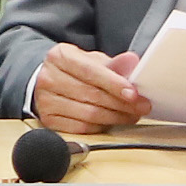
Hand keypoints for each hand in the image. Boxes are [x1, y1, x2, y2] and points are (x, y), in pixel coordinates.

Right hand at [30, 46, 149, 134]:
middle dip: (121, 103)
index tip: (133, 94)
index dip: (114, 84)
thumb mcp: (93, 61)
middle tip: (141, 107)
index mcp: (60, 57)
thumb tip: (132, 62)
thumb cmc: (75, 71)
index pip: (90, 71)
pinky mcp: (48, 120)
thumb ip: (113, 63)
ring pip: (88, 114)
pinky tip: (111, 122)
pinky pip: (81, 128)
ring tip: (130, 115)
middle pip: (90, 94)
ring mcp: (45, 101)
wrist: (52, 82)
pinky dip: (101, 127)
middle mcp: (48, 77)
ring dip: (114, 117)